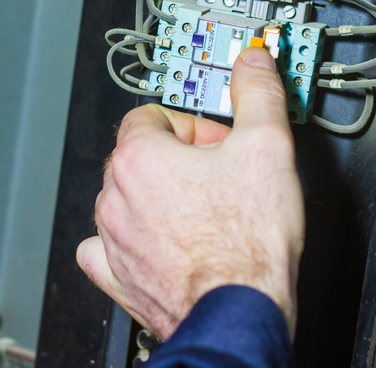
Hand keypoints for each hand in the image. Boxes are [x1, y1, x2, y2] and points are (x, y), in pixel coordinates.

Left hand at [77, 47, 304, 339]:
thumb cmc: (248, 245)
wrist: (240, 312)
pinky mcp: (119, 279)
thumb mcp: (268, 146)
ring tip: (207, 211)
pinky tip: (163, 242)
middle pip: (141, 155)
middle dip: (180, 158)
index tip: (219, 139)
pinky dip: (131, 242)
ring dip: (161, 198)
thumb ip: (257, 93)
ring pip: (128, 200)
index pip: (152, 115)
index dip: (193, 123)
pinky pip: (107, 249)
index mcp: (140, 158)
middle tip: (222, 174)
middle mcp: (116, 198)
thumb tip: (254, 63)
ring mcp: (113, 241)